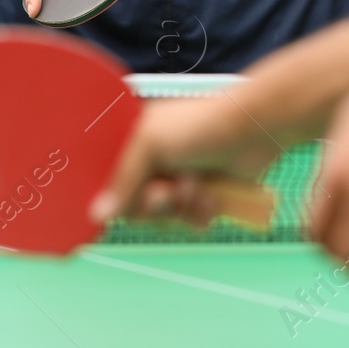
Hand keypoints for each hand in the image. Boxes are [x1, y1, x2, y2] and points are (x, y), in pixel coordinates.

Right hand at [90, 84, 291, 227]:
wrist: (252, 131)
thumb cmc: (197, 126)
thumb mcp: (150, 144)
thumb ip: (123, 180)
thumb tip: (96, 216)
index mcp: (132, 143)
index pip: (109, 183)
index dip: (120, 197)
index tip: (134, 195)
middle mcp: (152, 164)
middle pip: (136, 207)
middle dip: (156, 204)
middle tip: (167, 192)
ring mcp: (176, 180)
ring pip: (164, 218)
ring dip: (182, 207)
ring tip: (197, 186)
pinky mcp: (201, 195)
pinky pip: (189, 221)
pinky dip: (201, 211)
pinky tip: (212, 194)